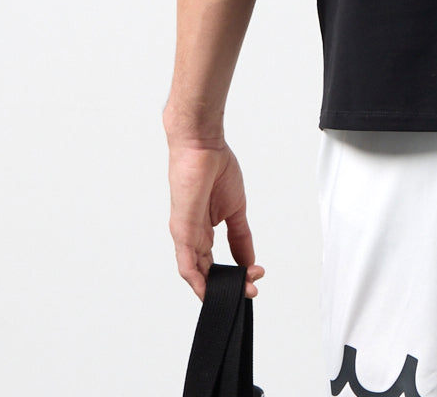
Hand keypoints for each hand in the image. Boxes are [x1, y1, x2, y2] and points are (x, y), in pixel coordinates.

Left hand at [167, 137, 264, 300]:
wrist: (204, 147)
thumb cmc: (216, 169)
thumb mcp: (236, 209)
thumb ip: (240, 236)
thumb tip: (249, 260)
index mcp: (204, 232)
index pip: (215, 264)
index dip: (234, 275)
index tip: (255, 276)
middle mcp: (192, 238)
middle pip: (207, 273)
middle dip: (230, 285)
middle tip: (251, 288)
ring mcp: (185, 236)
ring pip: (196, 274)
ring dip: (218, 287)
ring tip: (241, 289)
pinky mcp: (181, 230)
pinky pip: (185, 263)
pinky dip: (196, 280)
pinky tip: (208, 289)